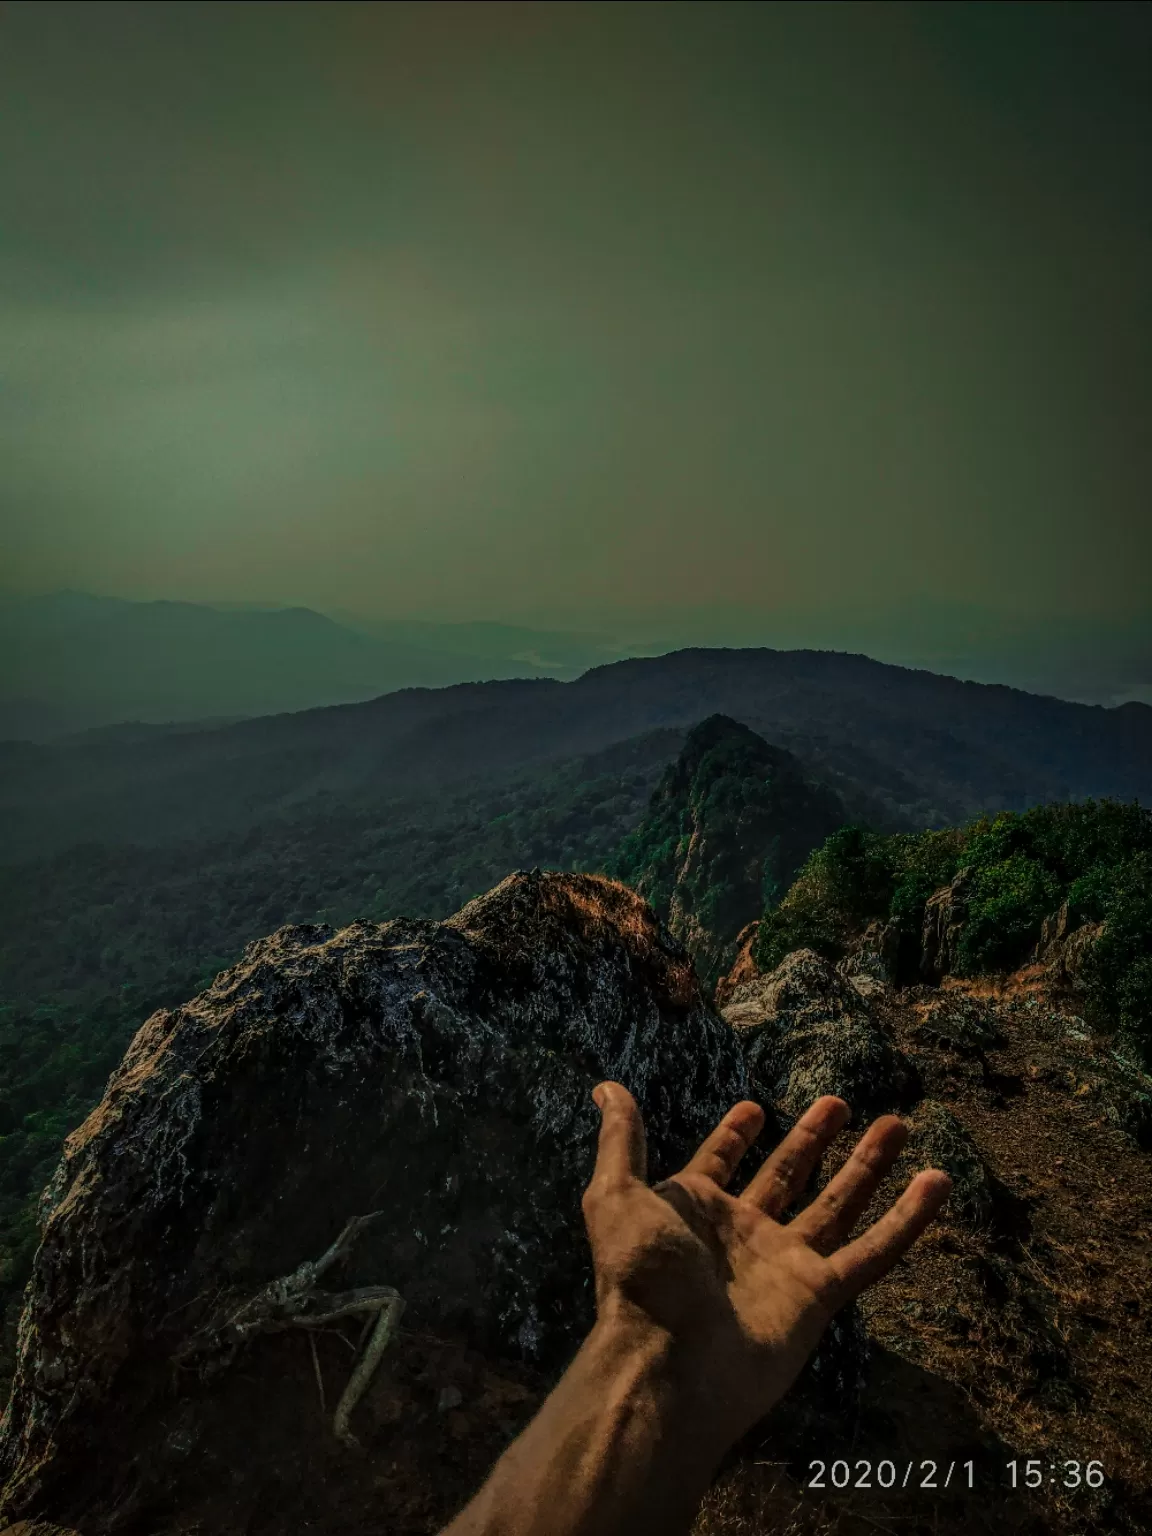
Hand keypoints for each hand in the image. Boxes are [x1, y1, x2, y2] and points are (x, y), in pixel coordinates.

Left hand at [582, 1085, 950, 1445]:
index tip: (755, 1106)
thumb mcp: (617, 1195)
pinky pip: (872, 1252)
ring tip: (897, 1124)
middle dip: (813, 1139)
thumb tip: (606, 1087)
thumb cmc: (639, 1276)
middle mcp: (743, 1234)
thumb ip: (621, 1140)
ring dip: (868, 1166)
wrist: (670, 1361)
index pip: (721, 1162)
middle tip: (840, 1102)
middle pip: (789, 1176)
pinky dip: (907, 1220)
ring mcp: (784, 1264)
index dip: (735, 1136)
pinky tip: (936, 1183)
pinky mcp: (820, 1294)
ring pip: (838, 1205)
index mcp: (695, 1210)